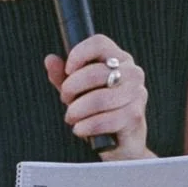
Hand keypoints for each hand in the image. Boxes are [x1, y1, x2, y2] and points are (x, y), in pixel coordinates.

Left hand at [45, 34, 149, 160]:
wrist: (122, 143)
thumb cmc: (100, 111)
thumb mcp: (78, 91)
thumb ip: (63, 75)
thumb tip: (50, 60)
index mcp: (120, 59)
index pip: (99, 43)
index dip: (78, 54)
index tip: (67, 71)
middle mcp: (132, 73)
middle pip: (95, 72)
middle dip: (72, 88)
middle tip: (66, 99)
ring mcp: (137, 94)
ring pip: (98, 99)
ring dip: (77, 110)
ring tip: (72, 117)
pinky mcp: (135, 116)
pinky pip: (103, 120)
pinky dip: (85, 126)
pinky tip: (80, 129)